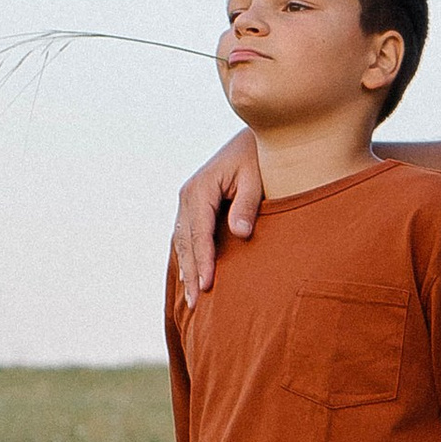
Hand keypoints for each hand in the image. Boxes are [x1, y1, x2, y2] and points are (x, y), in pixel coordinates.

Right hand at [174, 132, 262, 306]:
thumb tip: (240, 233)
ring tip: (191, 298)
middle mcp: (188, 195)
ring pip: (181, 241)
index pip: (199, 232)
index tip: (207, 284)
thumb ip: (247, 205)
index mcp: (200, 189)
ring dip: (186, 269)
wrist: (256, 138)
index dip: (203, 260)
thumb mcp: (255, 178)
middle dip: (190, 273)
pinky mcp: (193, 205)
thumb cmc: (259, 157)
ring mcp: (187, 200)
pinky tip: (190, 276)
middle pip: (185, 241)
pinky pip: (185, 235)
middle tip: (196, 303)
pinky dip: (187, 257)